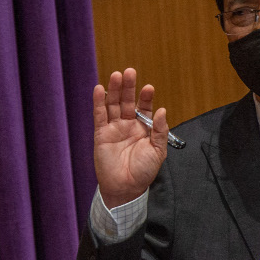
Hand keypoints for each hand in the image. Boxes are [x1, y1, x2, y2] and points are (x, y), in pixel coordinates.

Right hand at [93, 68, 169, 208]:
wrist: (126, 188)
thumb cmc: (143, 172)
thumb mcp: (158, 151)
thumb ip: (159, 131)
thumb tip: (161, 111)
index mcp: (143, 128)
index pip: (144, 107)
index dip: (146, 97)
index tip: (148, 88)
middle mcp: (128, 125)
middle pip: (127, 101)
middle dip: (128, 87)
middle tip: (130, 72)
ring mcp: (114, 128)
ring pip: (113, 105)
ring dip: (114, 90)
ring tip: (116, 75)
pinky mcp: (101, 134)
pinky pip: (99, 115)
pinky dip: (98, 102)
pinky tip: (99, 89)